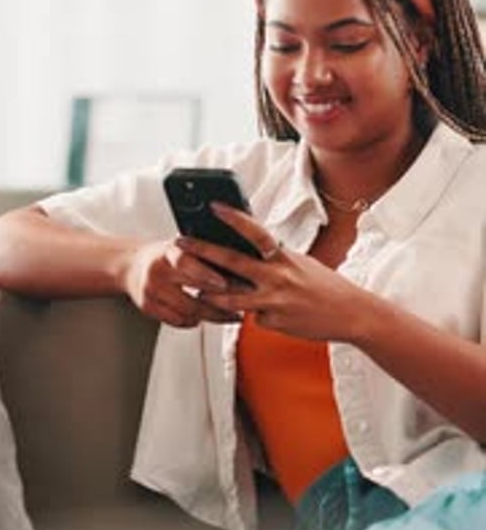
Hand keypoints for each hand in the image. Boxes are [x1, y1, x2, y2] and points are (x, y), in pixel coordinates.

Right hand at [122, 238, 241, 327]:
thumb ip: (203, 253)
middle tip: (242, 306)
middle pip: (190, 294)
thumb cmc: (166, 254)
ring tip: (231, 315)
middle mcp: (157, 272)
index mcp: (168, 252)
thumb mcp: (182, 246)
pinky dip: (193, 321)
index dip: (205, 274)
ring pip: (187, 312)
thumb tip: (241, 262)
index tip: (224, 283)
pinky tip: (206, 317)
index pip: (185, 262)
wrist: (132, 264)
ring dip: (211, 316)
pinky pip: (177, 320)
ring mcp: (150, 292)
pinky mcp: (147, 307)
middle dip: (219, 303)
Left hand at [176, 203, 363, 340]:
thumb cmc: (325, 286)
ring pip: (230, 297)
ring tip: (196, 288)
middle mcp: (277, 277)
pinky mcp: (273, 322)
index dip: (234, 219)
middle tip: (178, 243)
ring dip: (210, 293)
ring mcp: (273, 301)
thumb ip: (273, 259)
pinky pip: (252, 318)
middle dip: (202, 251)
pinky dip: (253, 314)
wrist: (351, 314)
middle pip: (231, 262)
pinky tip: (269, 313)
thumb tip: (248, 251)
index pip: (256, 233)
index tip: (214, 206)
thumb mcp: (300, 264)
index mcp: (284, 257)